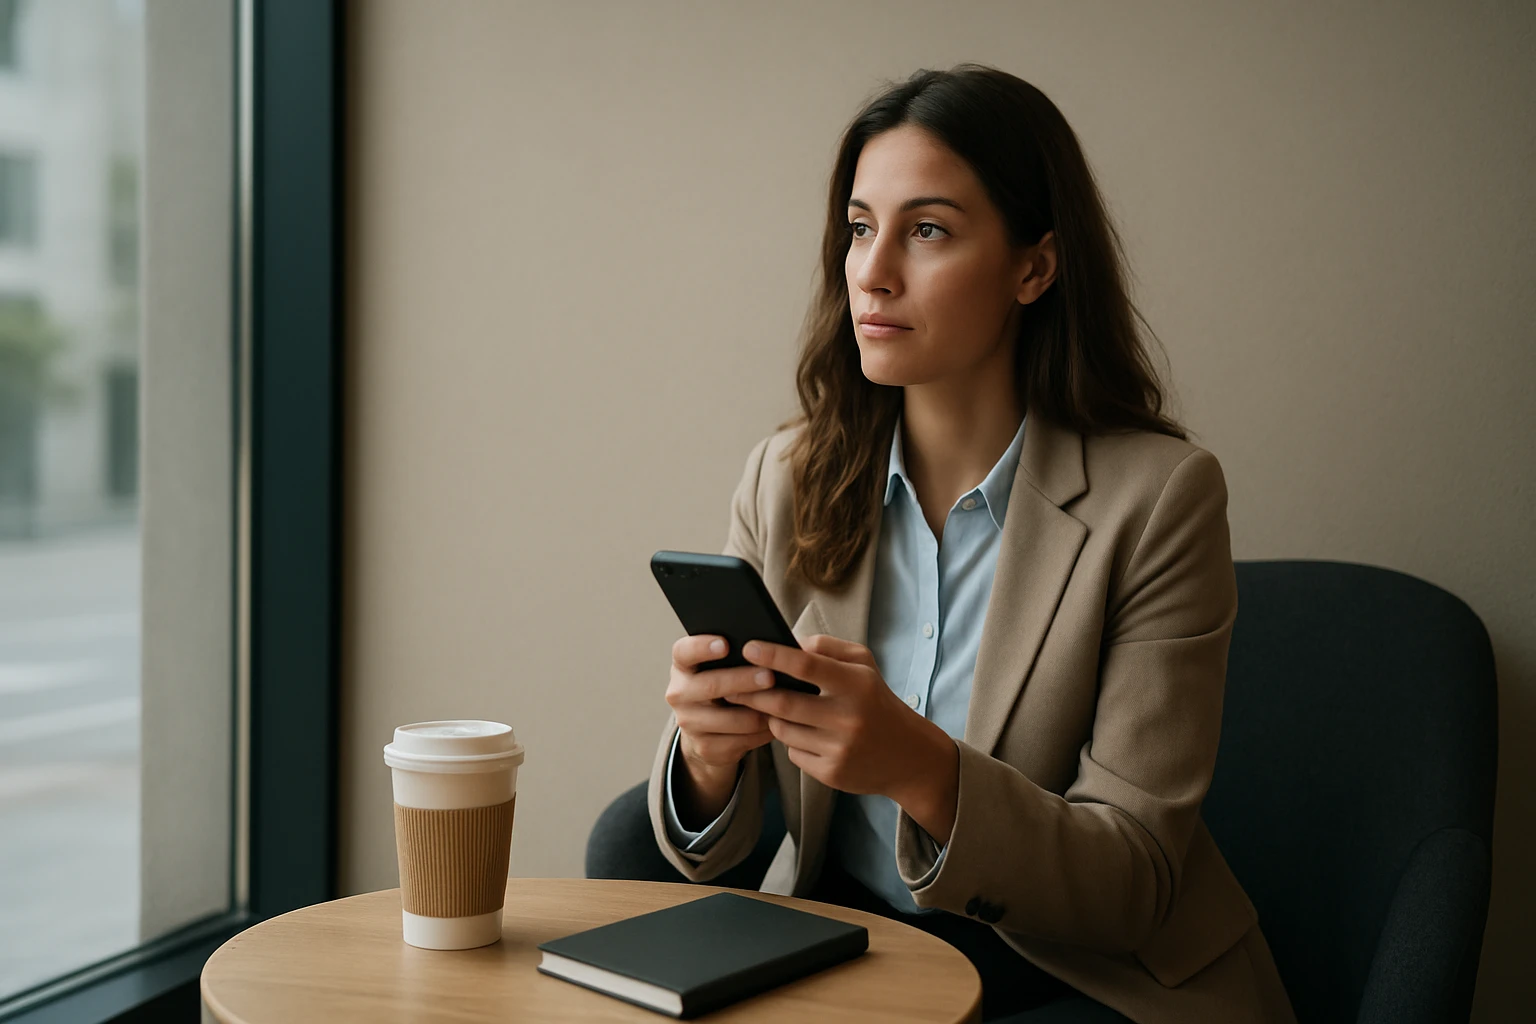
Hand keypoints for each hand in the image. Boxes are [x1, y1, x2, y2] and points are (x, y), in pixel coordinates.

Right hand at [665, 634, 776, 823]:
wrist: (706, 729)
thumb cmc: (724, 684)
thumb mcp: (721, 666)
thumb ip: (737, 655)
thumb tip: (771, 647)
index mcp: (682, 666)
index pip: (684, 652)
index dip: (702, 647)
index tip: (726, 644)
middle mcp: (679, 693)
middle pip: (711, 686)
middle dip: (743, 680)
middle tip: (770, 676)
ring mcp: (689, 723)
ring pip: (732, 718)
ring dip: (761, 710)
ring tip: (784, 701)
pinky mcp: (705, 747)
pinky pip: (742, 740)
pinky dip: (763, 731)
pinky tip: (776, 722)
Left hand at [727, 634, 959, 841]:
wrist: (908, 756)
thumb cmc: (877, 701)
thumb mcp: (864, 665)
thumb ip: (827, 647)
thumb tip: (788, 641)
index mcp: (856, 684)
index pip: (806, 665)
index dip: (773, 655)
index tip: (748, 647)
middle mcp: (847, 718)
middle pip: (782, 702)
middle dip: (752, 693)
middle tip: (732, 684)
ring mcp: (838, 749)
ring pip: (782, 730)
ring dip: (771, 718)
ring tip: (773, 708)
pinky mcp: (831, 773)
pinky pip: (792, 753)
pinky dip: (790, 741)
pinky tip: (802, 735)